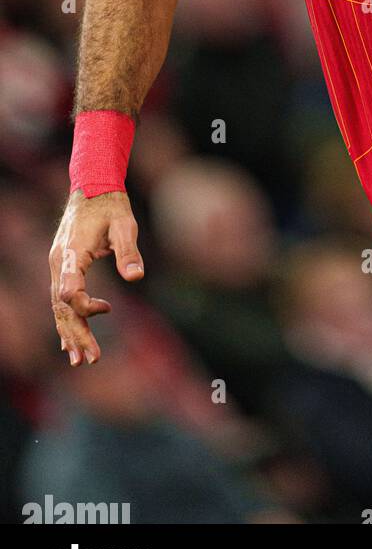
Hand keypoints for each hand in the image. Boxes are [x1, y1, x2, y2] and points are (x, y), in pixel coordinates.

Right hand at [49, 190, 143, 366]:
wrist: (92, 187)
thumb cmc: (111, 205)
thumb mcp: (125, 225)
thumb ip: (128, 251)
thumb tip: (136, 277)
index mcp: (71, 253)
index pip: (69, 290)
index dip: (84, 306)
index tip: (107, 309)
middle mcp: (59, 263)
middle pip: (62, 307)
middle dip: (76, 334)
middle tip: (90, 360)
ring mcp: (58, 266)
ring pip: (59, 307)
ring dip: (70, 333)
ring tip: (80, 360)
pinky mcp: (63, 267)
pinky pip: (61, 300)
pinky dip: (67, 320)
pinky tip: (71, 341)